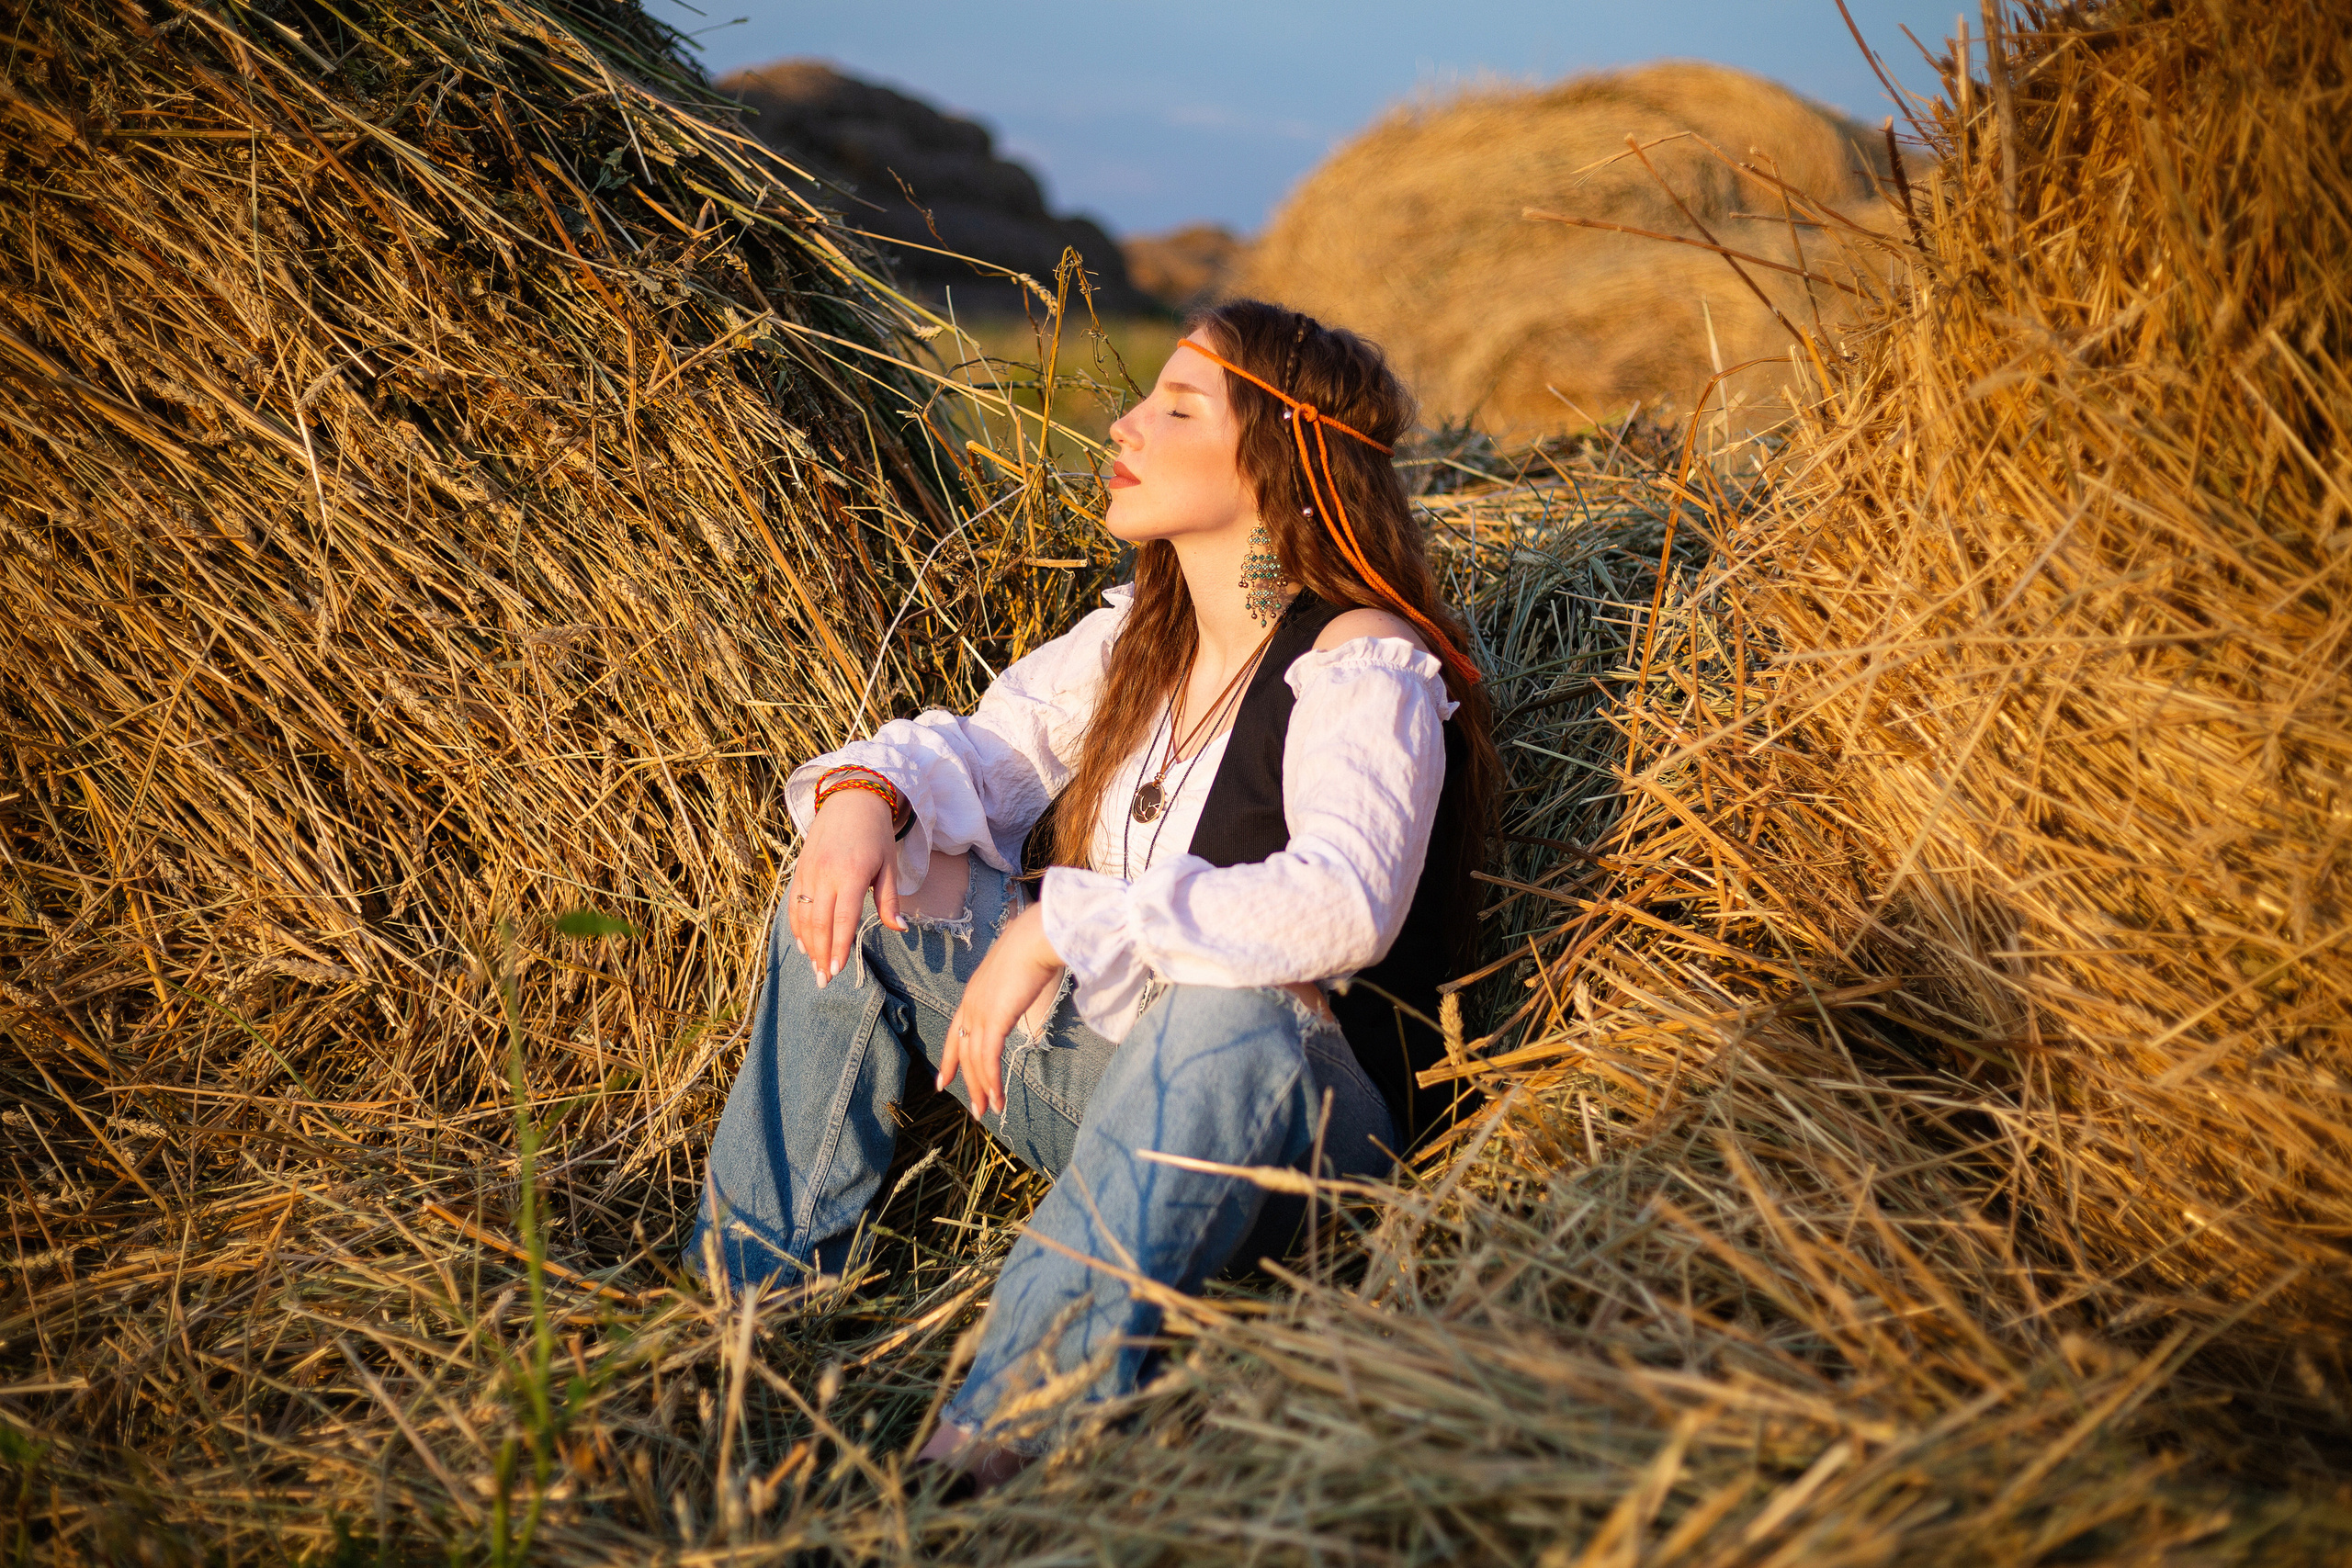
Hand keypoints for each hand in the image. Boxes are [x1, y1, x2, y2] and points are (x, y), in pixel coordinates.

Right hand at [788, 786, 902, 984]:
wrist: (851, 800)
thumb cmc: (875, 835)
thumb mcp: (889, 866)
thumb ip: (890, 900)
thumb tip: (899, 929)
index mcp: (851, 874)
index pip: (842, 919)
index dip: (838, 947)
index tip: (837, 971)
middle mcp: (825, 875)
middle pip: (819, 923)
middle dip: (821, 955)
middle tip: (824, 980)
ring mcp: (809, 873)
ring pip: (803, 916)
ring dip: (808, 945)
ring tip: (814, 968)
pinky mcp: (800, 870)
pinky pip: (794, 904)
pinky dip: (797, 926)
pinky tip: (804, 944)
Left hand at [938, 902, 1061, 1116]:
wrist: (1036, 938)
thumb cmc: (1034, 947)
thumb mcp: (1018, 971)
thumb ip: (1014, 985)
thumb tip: (1025, 987)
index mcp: (974, 993)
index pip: (956, 1032)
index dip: (949, 1059)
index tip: (942, 1081)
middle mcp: (971, 1004)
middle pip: (964, 1052)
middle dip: (968, 1082)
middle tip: (976, 1107)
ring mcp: (979, 1012)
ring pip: (974, 1060)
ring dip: (982, 1088)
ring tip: (989, 1110)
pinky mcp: (994, 1020)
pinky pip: (988, 1059)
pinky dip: (991, 1082)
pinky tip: (997, 1098)